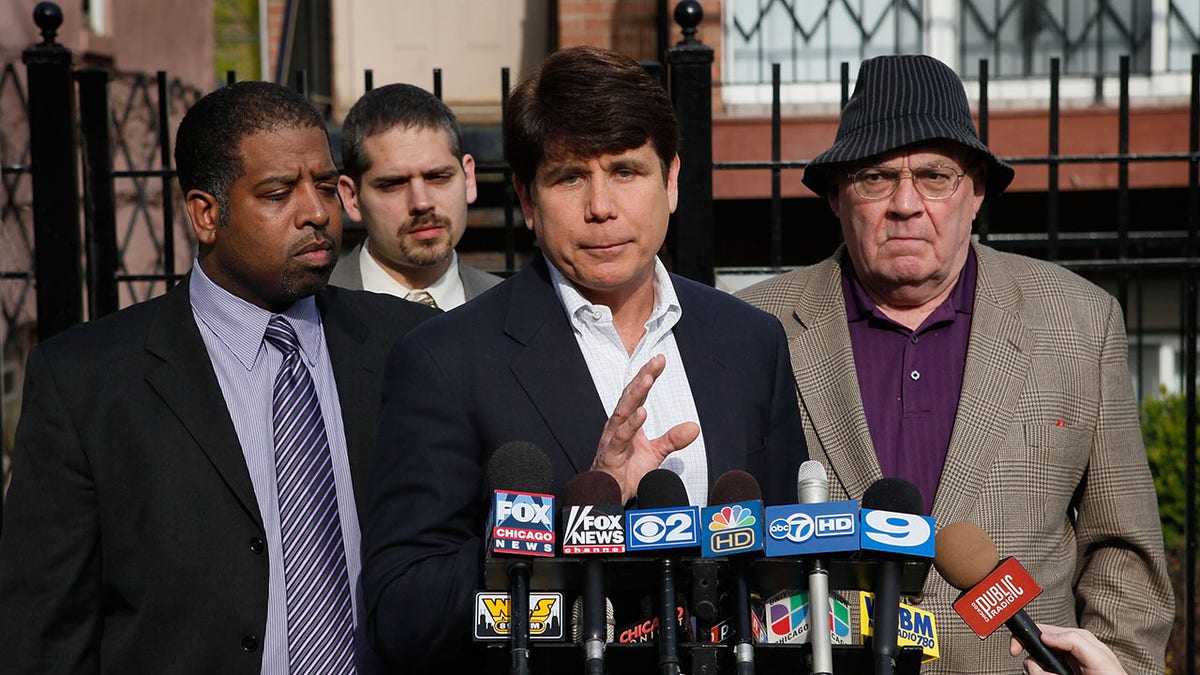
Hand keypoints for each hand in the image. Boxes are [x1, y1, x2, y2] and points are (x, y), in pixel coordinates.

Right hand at [590, 354, 699, 502]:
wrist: (611, 494)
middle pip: (631, 395)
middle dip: (643, 377)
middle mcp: (618, 425)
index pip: (638, 394)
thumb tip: (694, 427)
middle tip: (656, 361)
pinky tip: (641, 413)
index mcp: (628, 421)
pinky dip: (631, 425)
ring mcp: (612, 438)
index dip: (648, 375)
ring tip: (648, 379)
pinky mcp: (610, 453)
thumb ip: (672, 439)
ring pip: (624, 411)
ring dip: (636, 395)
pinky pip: (620, 436)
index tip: (660, 359)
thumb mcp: (655, 453)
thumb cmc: (626, 470)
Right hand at [1010, 624, 1126, 674]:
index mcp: (1071, 640)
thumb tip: (1045, 636)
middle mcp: (1062, 654)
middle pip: (1033, 653)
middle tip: (1039, 672)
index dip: (1024, 637)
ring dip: (1041, 674)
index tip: (1015, 648)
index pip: (1041, 631)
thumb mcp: (1097, 655)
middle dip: (1033, 663)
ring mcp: (1059, 669)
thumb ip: (1073, 639)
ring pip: (1034, 668)